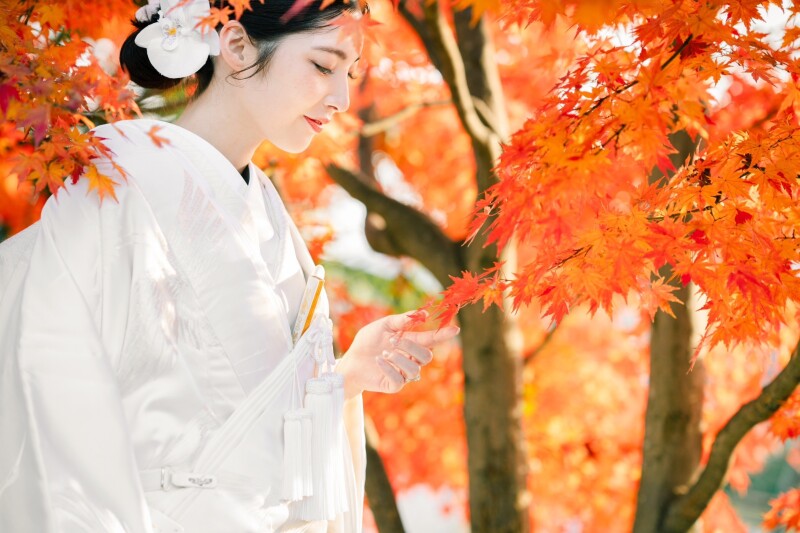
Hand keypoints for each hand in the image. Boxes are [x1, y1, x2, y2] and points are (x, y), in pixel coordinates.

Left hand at [335, 311, 459, 397]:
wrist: (351, 360)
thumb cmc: (368, 342)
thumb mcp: (384, 325)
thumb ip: (402, 320)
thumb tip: (424, 314)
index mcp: (411, 343)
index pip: (431, 340)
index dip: (443, 335)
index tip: (455, 329)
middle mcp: (411, 359)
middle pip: (426, 356)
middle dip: (411, 346)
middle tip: (392, 340)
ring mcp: (404, 373)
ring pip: (414, 368)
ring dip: (399, 358)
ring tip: (384, 353)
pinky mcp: (394, 385)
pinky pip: (400, 379)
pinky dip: (389, 368)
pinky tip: (379, 361)